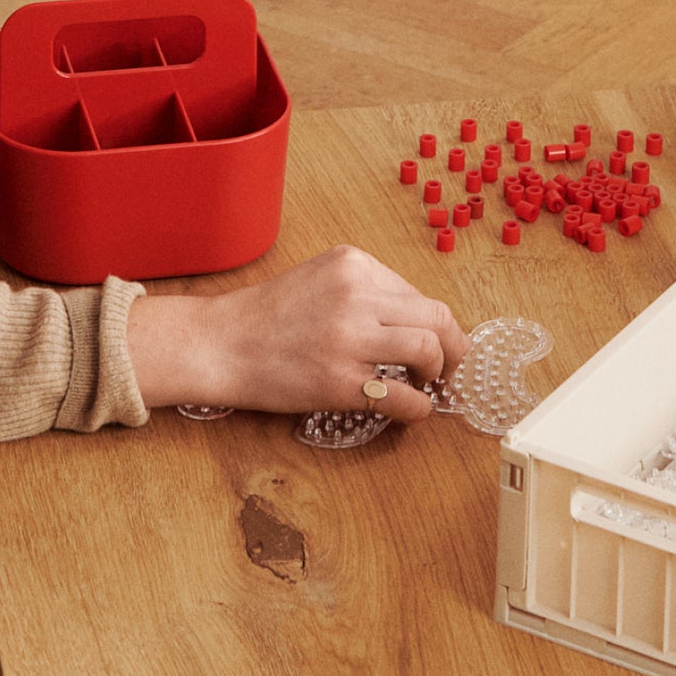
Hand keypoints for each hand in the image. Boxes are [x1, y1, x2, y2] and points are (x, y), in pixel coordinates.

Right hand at [128, 245, 468, 423]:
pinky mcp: (339, 381)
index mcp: (353, 264)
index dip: (431, 323)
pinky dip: (418, 409)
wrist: (220, 342)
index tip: (432, 342)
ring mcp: (349, 337)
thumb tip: (413, 322)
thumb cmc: (267, 316)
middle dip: (454, 346)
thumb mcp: (320, 278)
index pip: (417, 293)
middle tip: (448, 367)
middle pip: (436, 317)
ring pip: (428, 349)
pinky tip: (410, 411)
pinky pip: (403, 397)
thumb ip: (365, 291)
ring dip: (439, 372)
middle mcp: (356, 293)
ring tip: (427, 384)